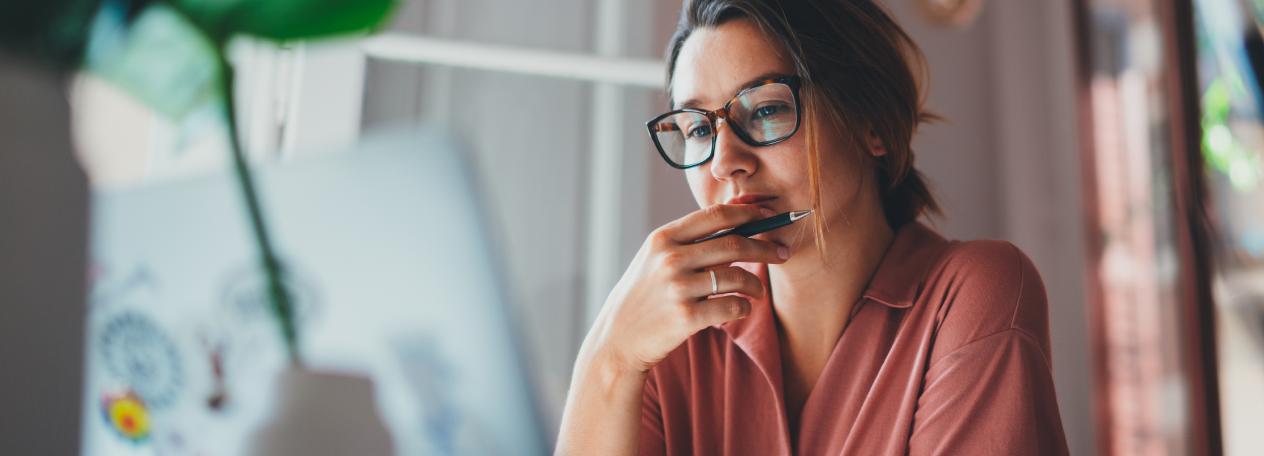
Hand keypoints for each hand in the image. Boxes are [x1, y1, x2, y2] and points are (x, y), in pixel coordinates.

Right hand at [581, 204, 789, 373]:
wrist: (617, 340)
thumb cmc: (643, 297)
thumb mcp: (654, 259)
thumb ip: (687, 241)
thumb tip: (735, 218)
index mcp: (662, 238)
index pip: (715, 215)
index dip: (748, 212)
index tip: (769, 214)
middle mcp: (670, 259)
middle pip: (734, 244)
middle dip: (765, 247)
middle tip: (782, 253)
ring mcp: (678, 288)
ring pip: (738, 277)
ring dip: (757, 284)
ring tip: (759, 291)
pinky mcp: (686, 317)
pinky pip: (732, 307)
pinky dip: (744, 307)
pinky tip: (742, 308)